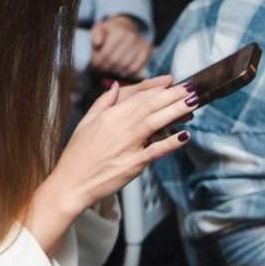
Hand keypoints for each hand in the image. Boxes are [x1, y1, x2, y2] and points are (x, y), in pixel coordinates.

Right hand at [31, 78, 196, 236]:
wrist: (71, 184)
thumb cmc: (76, 156)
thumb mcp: (85, 123)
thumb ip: (103, 103)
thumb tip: (115, 86)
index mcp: (109, 116)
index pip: (139, 96)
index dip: (158, 87)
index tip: (173, 82)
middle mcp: (120, 128)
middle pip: (151, 105)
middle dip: (174, 94)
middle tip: (191, 87)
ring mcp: (128, 146)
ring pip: (156, 122)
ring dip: (177, 110)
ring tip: (193, 102)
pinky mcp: (133, 164)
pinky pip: (156, 151)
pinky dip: (171, 142)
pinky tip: (185, 135)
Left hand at [90, 16, 152, 78]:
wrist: (126, 27)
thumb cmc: (109, 32)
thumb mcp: (99, 29)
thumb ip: (96, 35)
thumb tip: (97, 43)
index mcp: (118, 32)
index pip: (105, 54)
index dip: (98, 62)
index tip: (95, 65)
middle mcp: (131, 37)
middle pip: (115, 61)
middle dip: (105, 68)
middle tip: (101, 69)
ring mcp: (140, 44)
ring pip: (125, 66)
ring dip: (115, 71)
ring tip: (110, 70)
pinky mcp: (146, 51)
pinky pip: (136, 68)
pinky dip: (127, 73)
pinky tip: (121, 71)